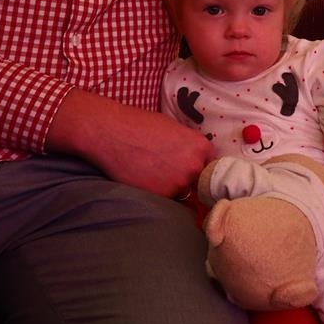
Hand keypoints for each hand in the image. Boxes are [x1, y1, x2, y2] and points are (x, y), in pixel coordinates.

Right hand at [47, 89, 213, 196]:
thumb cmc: (139, 124)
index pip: (211, 167)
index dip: (199, 169)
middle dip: (185, 178)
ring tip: (150, 172)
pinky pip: (164, 199)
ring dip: (169, 187)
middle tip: (164, 170)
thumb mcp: (174, 128)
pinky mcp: (160, 196)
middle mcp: (195, 167)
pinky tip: (142, 178)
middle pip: (197, 182)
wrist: (112, 132)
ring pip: (180, 192)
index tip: (191, 171)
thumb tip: (193, 159)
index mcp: (201, 147)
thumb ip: (188, 147)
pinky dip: (155, 192)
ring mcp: (179, 183)